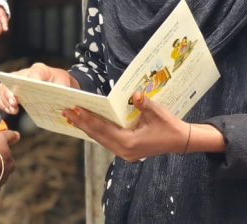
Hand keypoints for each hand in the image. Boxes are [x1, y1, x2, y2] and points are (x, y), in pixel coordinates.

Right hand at [0, 63, 78, 114]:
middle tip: (15, 104)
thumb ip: (62, 90)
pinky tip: (11, 110)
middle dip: (10, 92)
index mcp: (41, 69)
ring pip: (3, 87)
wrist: (57, 83)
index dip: (33, 78)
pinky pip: (1, 96)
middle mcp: (25, 73)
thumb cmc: (60, 82)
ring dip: (5, 100)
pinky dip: (2, 104)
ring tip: (13, 110)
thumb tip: (57, 102)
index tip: (33, 87)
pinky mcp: (13, 90)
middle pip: (11, 79)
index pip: (36, 71)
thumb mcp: (65, 84)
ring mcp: (17, 82)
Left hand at [64, 92, 190, 162]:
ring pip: (100, 139)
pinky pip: (106, 141)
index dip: (88, 119)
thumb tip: (134, 94)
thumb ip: (144, 104)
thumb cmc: (169, 126)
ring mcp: (124, 153)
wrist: (180, 141)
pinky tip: (88, 125)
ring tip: (72, 117)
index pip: (103, 129)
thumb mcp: (157, 113)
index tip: (75, 109)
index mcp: (129, 142)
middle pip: (97, 136)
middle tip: (66, 111)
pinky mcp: (126, 151)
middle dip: (81, 123)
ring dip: (86, 128)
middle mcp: (123, 150)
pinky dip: (96, 132)